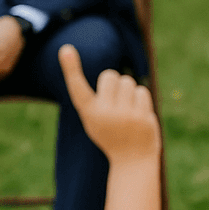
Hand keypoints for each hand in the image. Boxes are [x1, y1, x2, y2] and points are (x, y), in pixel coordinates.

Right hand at [59, 44, 160, 161]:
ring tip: (127, 110)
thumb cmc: (110, 134)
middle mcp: (104, 114)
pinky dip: (141, 99)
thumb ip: (98, 98)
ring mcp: (125, 116)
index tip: (66, 49)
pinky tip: (138, 114)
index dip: (70, 68)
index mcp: (88, 114)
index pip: (77, 87)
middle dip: (114, 82)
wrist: (132, 160)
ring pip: (128, 81)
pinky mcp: (142, 117)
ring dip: (129, 91)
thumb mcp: (96, 119)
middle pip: (110, 75)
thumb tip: (111, 76)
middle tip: (115, 100)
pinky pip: (142, 91)